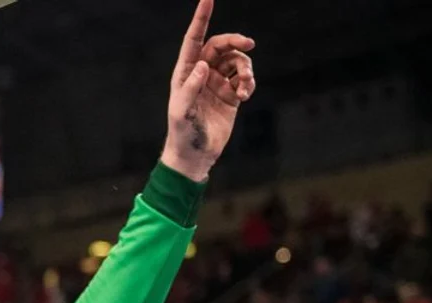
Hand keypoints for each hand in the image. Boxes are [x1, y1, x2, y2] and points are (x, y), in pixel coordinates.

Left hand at [162, 0, 256, 180]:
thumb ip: (192, 87)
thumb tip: (203, 65)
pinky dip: (249, 83)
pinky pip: (244, 79)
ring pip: (237, 62)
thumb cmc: (182, 132)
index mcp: (185, 73)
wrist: (195, 155)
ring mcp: (217, 83)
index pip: (194, 39)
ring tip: (245, 87)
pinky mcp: (230, 96)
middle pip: (221, 46)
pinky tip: (246, 96)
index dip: (201, 18)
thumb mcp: (182, 110)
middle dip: (235, 42)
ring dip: (246, 69)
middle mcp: (201, 74)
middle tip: (249, 45)